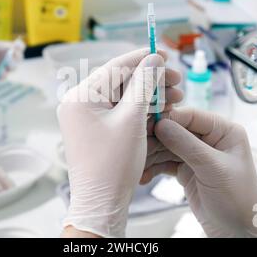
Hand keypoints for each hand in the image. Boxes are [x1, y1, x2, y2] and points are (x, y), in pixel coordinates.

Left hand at [0, 38, 23, 78]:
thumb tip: (9, 49)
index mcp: (5, 47)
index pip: (19, 47)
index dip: (20, 47)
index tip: (17, 47)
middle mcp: (6, 57)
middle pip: (18, 59)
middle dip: (17, 58)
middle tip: (11, 58)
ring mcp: (2, 66)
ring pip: (13, 68)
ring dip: (11, 67)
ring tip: (5, 66)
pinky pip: (3, 77)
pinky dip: (3, 76)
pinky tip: (0, 74)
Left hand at [58, 48, 182, 237]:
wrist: (102, 203)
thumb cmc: (113, 164)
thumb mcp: (132, 120)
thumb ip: (143, 85)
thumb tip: (153, 59)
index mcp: (80, 96)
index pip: (114, 67)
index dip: (142, 58)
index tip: (164, 54)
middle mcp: (79, 103)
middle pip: (120, 81)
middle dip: (150, 80)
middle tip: (176, 81)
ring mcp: (86, 117)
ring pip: (123, 97)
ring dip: (149, 95)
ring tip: (176, 98)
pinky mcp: (96, 128)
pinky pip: (120, 111)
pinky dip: (140, 110)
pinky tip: (162, 110)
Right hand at [141, 108, 256, 237]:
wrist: (236, 232)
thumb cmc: (237, 199)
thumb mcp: (212, 168)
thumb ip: (186, 144)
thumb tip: (161, 124)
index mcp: (224, 131)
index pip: (191, 116)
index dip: (169, 118)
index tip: (148, 123)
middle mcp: (209, 139)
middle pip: (175, 130)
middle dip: (156, 139)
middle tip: (137, 146)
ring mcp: (196, 154)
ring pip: (167, 146)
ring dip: (151, 155)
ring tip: (137, 164)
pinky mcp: (185, 169)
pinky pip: (165, 162)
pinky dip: (153, 167)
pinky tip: (144, 176)